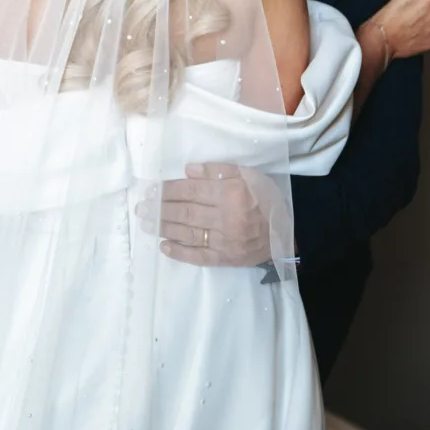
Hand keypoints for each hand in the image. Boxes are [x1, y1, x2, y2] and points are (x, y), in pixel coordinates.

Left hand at [136, 163, 276, 266]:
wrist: (287, 233)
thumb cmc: (266, 199)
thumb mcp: (249, 175)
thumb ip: (219, 171)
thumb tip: (188, 170)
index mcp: (231, 194)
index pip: (192, 191)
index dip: (169, 190)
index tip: (152, 189)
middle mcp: (227, 218)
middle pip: (186, 212)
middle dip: (160, 208)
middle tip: (142, 207)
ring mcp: (226, 241)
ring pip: (188, 233)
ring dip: (164, 228)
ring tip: (146, 223)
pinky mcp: (226, 259)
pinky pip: (199, 257)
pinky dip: (180, 253)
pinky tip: (164, 247)